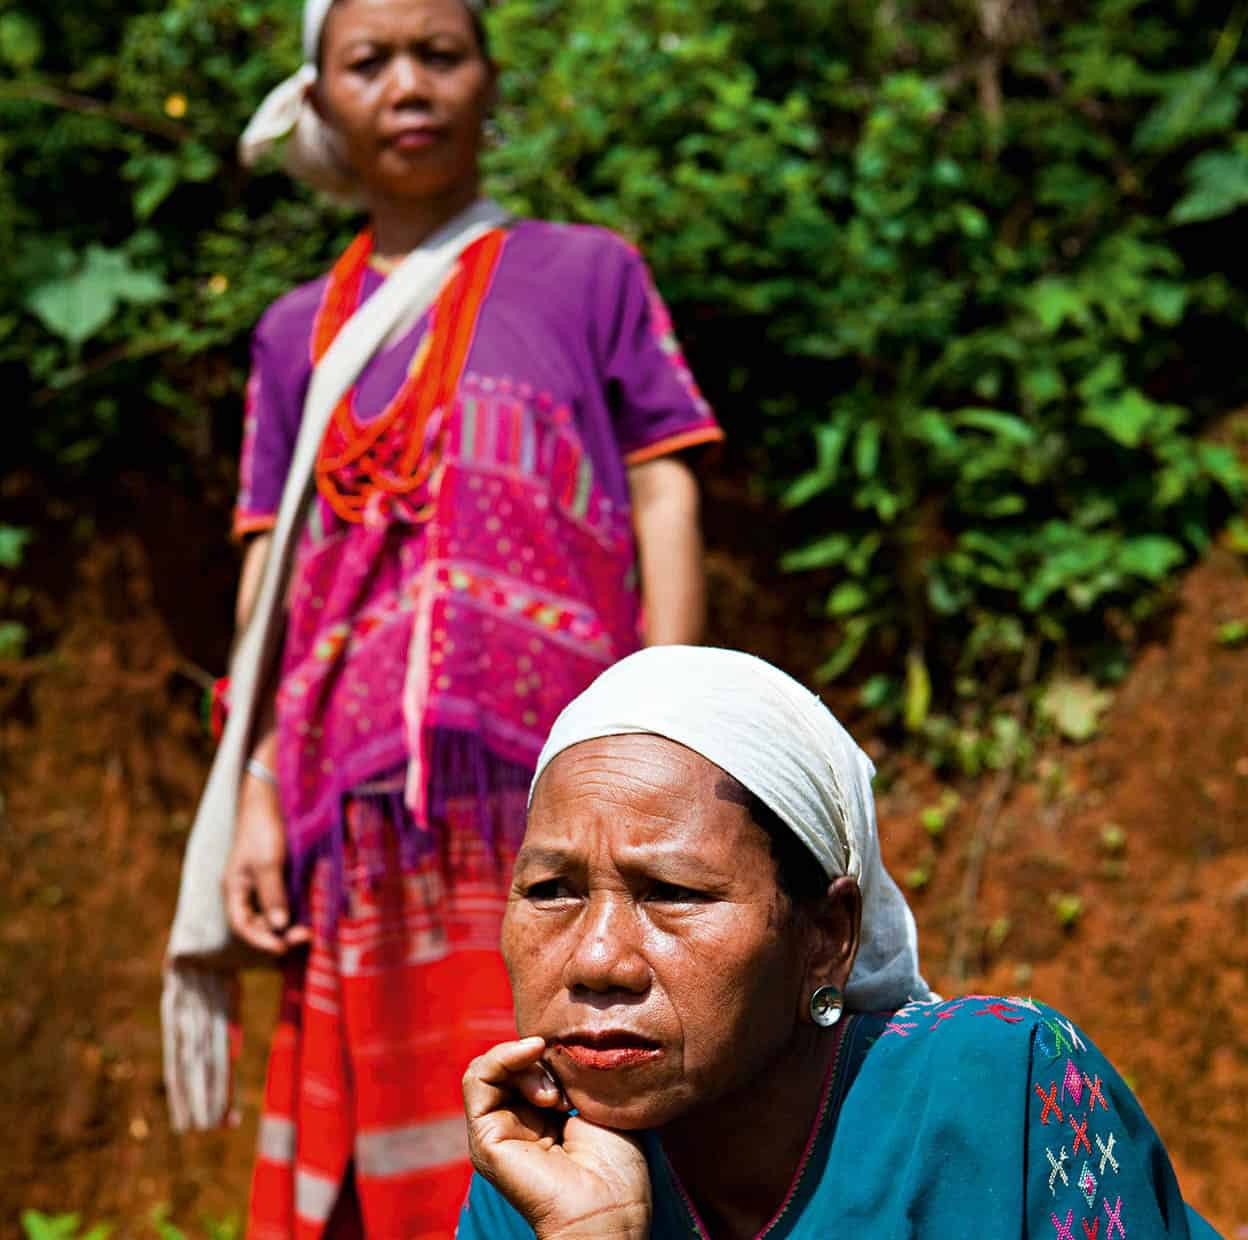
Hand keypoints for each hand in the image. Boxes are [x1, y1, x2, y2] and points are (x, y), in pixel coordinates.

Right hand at [223, 772, 310, 955]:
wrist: (269, 800)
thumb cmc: (263, 830)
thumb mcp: (267, 863)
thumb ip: (272, 895)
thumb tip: (280, 925)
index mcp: (234, 889)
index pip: (241, 924)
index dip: (260, 940)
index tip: (282, 947)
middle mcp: (245, 890)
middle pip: (258, 922)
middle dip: (279, 933)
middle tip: (305, 936)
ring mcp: (260, 883)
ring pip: (272, 914)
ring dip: (289, 923)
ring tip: (309, 929)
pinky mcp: (275, 874)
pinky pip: (282, 900)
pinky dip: (293, 909)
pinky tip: (309, 912)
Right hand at [464, 1037, 651, 1239]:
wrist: (611, 1207)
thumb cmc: (617, 1166)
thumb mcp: (597, 1102)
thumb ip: (571, 1072)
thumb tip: (550, 1045)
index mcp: (542, 1118)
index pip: (527, 1065)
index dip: (549, 1053)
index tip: (580, 1062)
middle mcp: (515, 1124)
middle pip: (507, 1064)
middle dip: (537, 1056)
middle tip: (567, 1081)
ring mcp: (497, 1132)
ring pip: (487, 1067)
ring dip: (521, 1059)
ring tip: (554, 1088)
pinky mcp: (485, 1141)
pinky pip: (476, 1080)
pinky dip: (501, 1058)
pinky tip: (532, 1057)